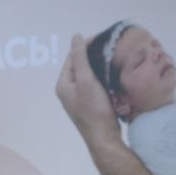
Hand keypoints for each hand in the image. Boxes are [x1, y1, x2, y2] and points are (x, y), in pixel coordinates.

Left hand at [55, 33, 122, 150]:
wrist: (104, 137)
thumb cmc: (94, 109)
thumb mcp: (86, 80)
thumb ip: (80, 58)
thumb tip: (76, 36)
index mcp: (63, 84)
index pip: (72, 58)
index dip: (85, 46)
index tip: (102, 39)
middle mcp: (68, 91)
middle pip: (79, 65)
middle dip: (93, 55)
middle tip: (109, 47)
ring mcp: (78, 98)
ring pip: (88, 75)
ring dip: (98, 66)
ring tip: (112, 57)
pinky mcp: (89, 104)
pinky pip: (94, 84)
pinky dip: (102, 77)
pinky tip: (112, 73)